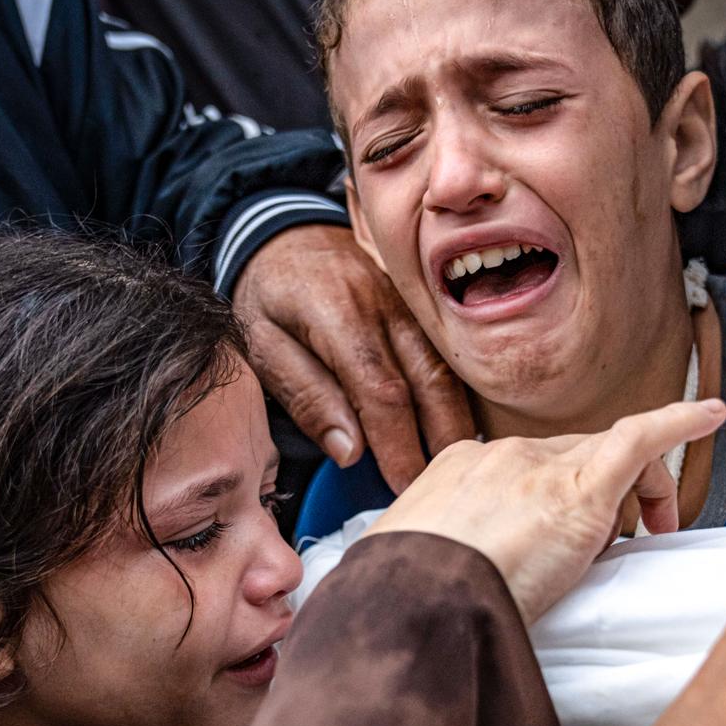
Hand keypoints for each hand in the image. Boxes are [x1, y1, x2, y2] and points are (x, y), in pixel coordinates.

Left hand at [233, 224, 473, 492]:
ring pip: (449, 369)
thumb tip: (349, 451)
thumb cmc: (268, 296)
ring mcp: (411, 305)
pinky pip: (450, 356)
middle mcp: (386, 307)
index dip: (399, 444)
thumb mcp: (261, 344)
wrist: (286, 235)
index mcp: (340, 315)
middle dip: (444, 440)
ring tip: (464, 469)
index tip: (404, 487)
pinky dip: (461, 397)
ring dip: (461, 421)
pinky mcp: (421, 310)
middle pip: (432, 380)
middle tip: (447, 489)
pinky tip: (464, 430)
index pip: (382, 391)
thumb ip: (306, 395)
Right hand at [368, 399, 725, 620]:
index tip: (560, 524)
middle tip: (625, 538)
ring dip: (644, 482)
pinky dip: (677, 423)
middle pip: (573, 455)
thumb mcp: (416, 569)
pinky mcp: (581, 492)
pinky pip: (639, 440)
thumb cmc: (406, 602)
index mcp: (459, 471)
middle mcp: (502, 458)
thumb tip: (460, 583)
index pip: (526, 466)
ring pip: (609, 453)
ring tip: (656, 528)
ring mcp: (540, 469)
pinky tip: (709, 417)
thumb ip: (446, 559)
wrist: (408, 608)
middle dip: (607, 490)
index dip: (555, 489)